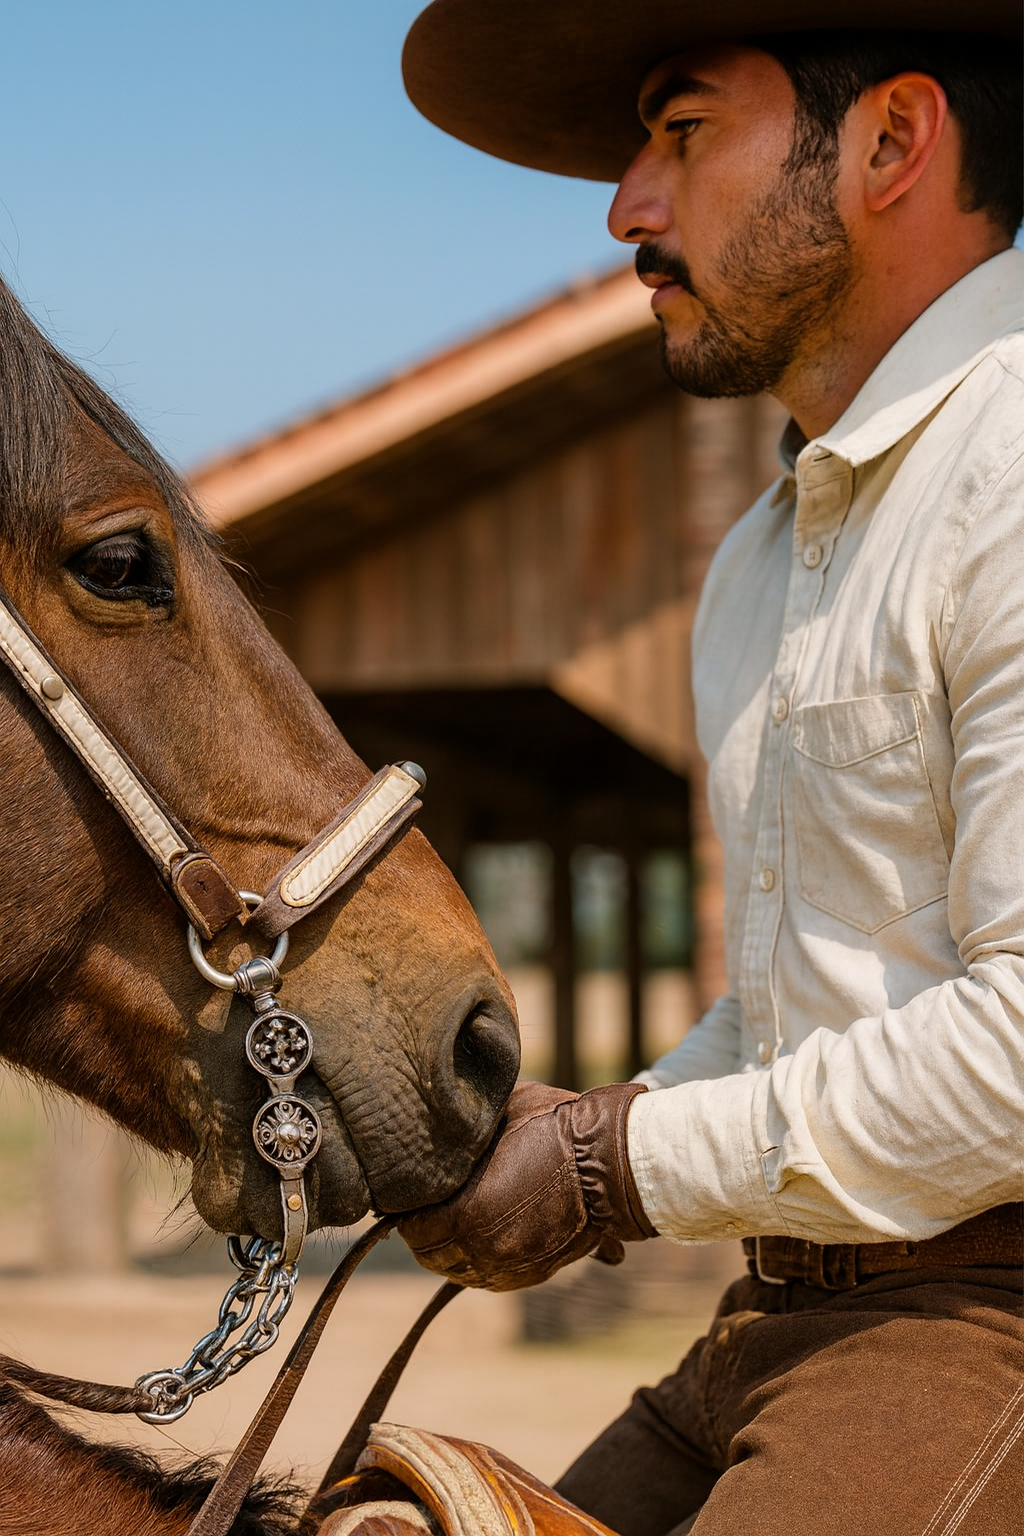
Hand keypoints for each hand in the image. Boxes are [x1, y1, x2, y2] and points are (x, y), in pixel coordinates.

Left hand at [399, 1079, 655, 1290]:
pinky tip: (476, 1236)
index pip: (410, 1226)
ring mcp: (509, 1266)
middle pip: (428, 1253)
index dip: (403, 1208)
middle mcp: (483, 1249)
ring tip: (448, 1221)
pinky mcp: (531, 1273)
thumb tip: (438, 1116)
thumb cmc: (556, 1128)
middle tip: (421, 1206)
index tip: (404, 1190)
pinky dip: (473, 1261)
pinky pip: (485, 1277)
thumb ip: (465, 1125)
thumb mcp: (501, 1110)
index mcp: (467, 1213)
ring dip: (445, 1249)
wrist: (611, 1163)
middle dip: (420, 1231)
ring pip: (454, 1271)